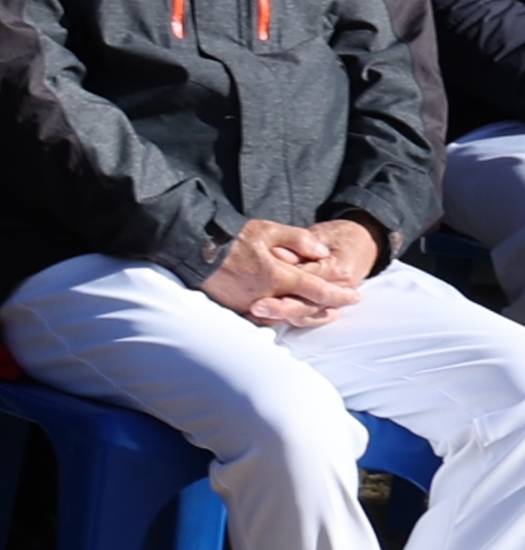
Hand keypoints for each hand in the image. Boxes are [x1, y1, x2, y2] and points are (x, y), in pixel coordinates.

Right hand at [209, 215, 375, 327]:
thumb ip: (299, 240)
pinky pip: (264, 319)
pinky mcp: (236, 308)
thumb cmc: (231, 238)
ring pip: (286, 317)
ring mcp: (251, 305)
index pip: (318, 291)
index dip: (339, 295)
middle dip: (325, 310)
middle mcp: (268, 296)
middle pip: (305, 309)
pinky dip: (279, 318)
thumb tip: (322, 251)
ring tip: (318, 314)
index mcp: (279, 276)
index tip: (355, 296)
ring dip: (305, 317)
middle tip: (340, 311)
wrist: (194, 249)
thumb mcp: (268, 230)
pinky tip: (285, 315)